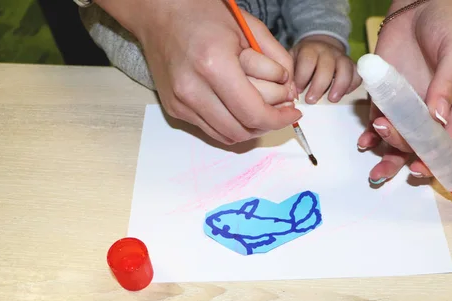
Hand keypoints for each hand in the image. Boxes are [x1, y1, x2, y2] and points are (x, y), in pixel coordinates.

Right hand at [95, 0, 299, 144]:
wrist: (159, 14)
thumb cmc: (203, 14)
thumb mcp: (250, 28)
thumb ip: (278, 60)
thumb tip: (291, 92)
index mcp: (214, 65)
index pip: (253, 113)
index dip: (279, 120)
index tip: (292, 114)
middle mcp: (192, 88)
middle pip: (241, 130)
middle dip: (267, 125)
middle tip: (280, 111)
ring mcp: (180, 102)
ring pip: (226, 135)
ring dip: (249, 128)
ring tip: (261, 109)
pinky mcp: (174, 108)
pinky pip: (210, 129)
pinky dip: (230, 124)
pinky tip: (239, 107)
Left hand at [290, 35, 361, 103]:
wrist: (319, 46)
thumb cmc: (302, 58)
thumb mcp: (292, 60)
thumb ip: (291, 73)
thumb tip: (292, 93)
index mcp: (310, 49)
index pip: (307, 61)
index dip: (302, 78)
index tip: (298, 90)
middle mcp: (328, 51)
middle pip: (326, 67)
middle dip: (319, 86)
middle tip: (311, 100)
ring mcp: (342, 57)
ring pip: (345, 69)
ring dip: (340, 86)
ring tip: (332, 99)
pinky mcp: (352, 65)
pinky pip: (357, 74)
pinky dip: (352, 85)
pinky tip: (344, 93)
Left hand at [357, 0, 451, 181]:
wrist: (421, 2)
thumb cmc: (449, 25)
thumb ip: (447, 85)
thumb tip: (438, 118)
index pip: (446, 141)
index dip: (433, 159)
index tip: (419, 170)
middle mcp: (429, 110)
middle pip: (416, 145)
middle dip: (401, 160)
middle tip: (384, 169)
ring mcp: (406, 104)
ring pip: (396, 137)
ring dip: (384, 151)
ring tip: (372, 146)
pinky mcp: (385, 94)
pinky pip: (378, 119)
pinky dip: (371, 133)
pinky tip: (365, 139)